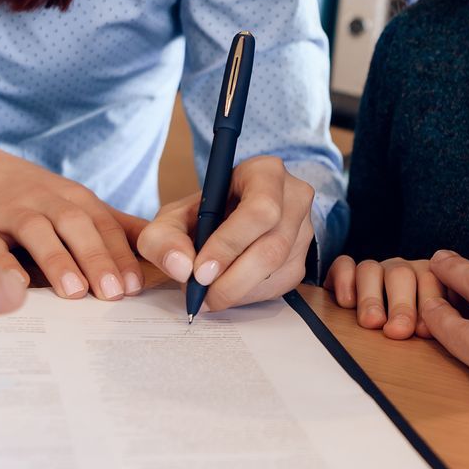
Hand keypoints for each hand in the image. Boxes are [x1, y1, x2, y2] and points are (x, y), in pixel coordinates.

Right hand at [0, 141, 149, 300]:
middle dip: (96, 258)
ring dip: (57, 259)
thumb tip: (164, 251)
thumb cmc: (34, 198)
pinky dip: (1, 265)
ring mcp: (9, 212)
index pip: (104, 226)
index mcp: (75, 199)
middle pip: (76, 226)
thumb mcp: (77, 204)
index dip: (120, 254)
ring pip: (36, 232)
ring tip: (74, 291)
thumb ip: (117, 228)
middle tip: (113, 293)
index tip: (135, 285)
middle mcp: (45, 202)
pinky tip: (16, 288)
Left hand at [138, 156, 315, 311]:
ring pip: (276, 271)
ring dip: (237, 291)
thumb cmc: (204, 211)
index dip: (230, 244)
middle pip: (273, 247)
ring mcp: (304, 230)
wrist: (225, 217)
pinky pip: (278, 287)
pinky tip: (227, 289)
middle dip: (233, 279)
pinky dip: (247, 296)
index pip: (260, 210)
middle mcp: (294, 198)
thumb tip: (181, 267)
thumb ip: (164, 237)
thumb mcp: (174, 215)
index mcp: (267, 173)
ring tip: (207, 291)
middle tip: (201, 294)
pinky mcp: (301, 260)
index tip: (200, 271)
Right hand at [323, 255, 442, 338]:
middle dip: (401, 305)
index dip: (429, 302)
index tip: (424, 331)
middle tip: (399, 331)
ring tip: (372, 323)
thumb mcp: (437, 329)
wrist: (383, 327)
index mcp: (432, 280)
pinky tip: (346, 303)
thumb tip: (441, 332)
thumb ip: (443, 325)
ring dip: (371, 298)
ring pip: (370, 270)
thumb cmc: (420, 331)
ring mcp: (377, 270)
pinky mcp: (349, 272)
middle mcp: (405, 271)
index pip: (434, 280)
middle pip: (402, 275)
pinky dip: (343, 280)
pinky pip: (344, 265)